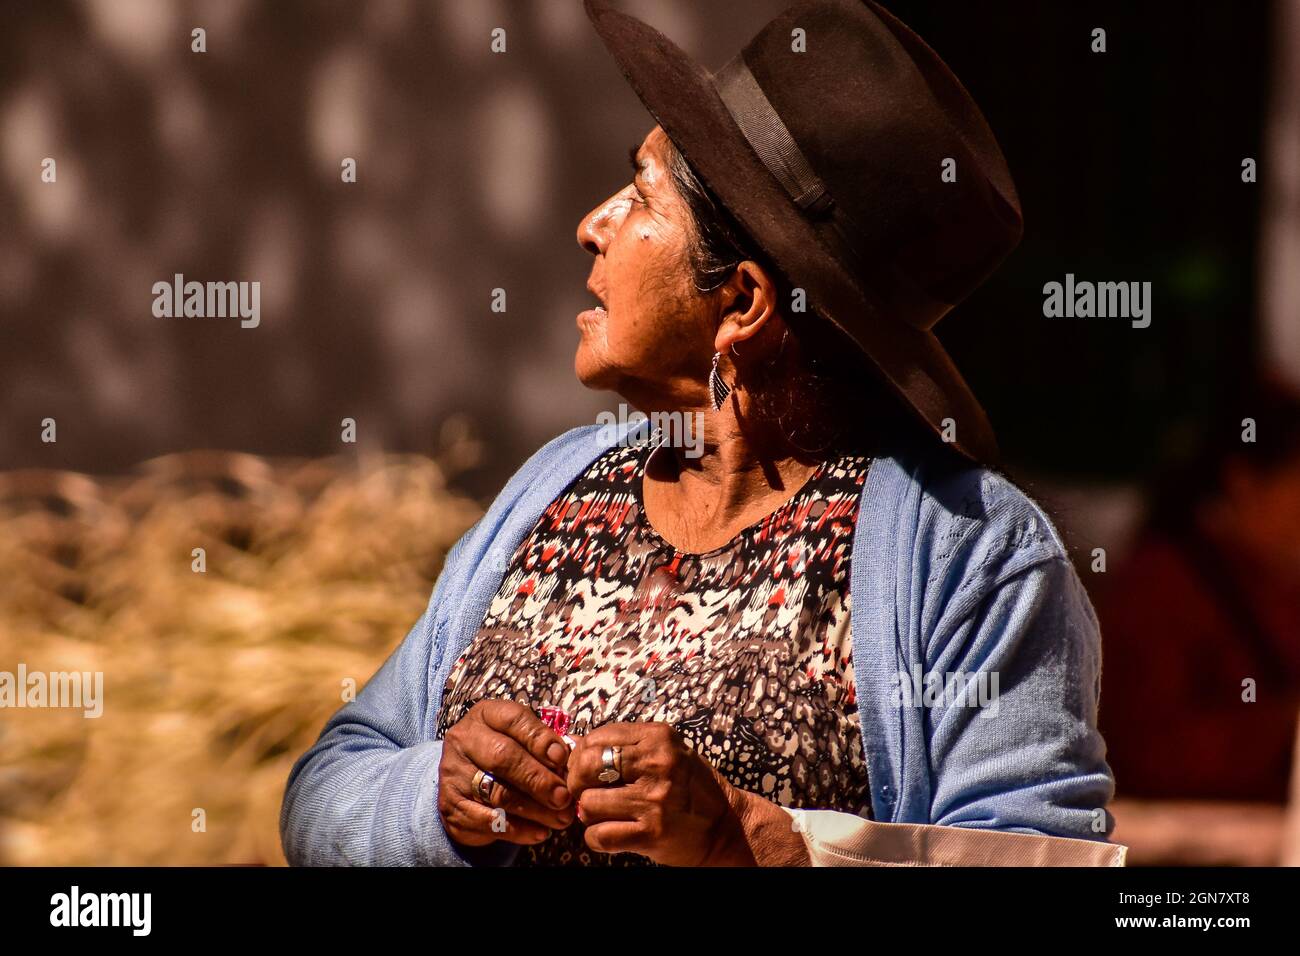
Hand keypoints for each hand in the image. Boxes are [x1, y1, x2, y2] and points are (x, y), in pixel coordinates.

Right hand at [438, 700, 576, 847]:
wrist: (463, 782)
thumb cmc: (505, 754)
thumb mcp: (521, 739)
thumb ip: (547, 746)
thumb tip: (577, 757)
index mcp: (486, 715)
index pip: (513, 719)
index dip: (540, 739)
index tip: (562, 758)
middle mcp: (464, 739)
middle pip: (503, 757)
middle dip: (539, 779)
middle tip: (564, 797)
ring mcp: (454, 772)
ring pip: (497, 793)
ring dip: (535, 809)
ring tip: (560, 819)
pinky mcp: (451, 805)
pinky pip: (487, 820)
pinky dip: (517, 829)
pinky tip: (539, 832)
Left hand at [565, 722, 753, 865]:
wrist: (726, 826)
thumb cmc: (690, 787)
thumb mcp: (667, 752)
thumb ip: (626, 747)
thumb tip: (574, 747)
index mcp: (658, 737)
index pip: (596, 737)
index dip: (581, 756)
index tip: (585, 770)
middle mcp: (657, 764)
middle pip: (587, 766)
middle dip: (577, 782)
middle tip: (586, 792)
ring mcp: (654, 800)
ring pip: (588, 803)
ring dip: (589, 813)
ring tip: (604, 814)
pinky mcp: (652, 833)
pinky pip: (599, 835)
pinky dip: (596, 837)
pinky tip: (609, 834)